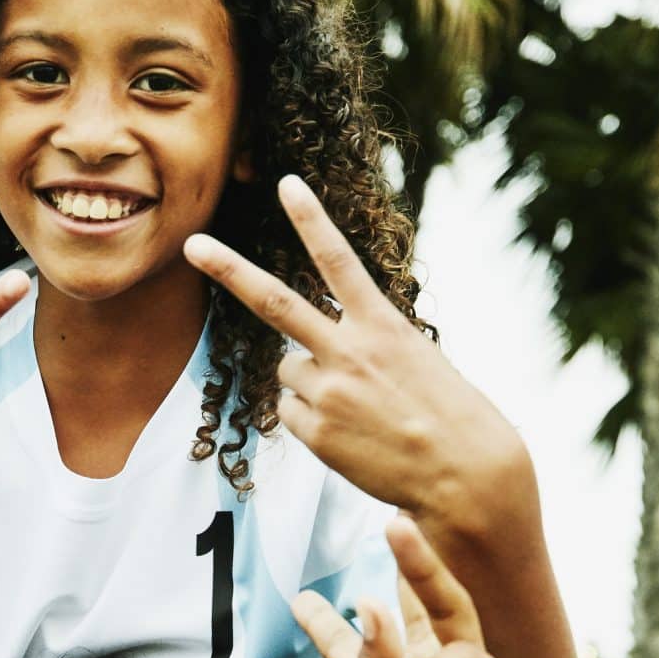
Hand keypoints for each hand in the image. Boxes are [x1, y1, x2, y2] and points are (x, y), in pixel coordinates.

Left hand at [184, 177, 532, 519]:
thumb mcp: (416, 358)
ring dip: (306, 379)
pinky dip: (310, 420)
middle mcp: (350, 351)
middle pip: (275, 302)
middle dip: (228, 270)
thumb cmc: (449, 414)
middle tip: (192, 245)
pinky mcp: (316, 433)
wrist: (465, 473)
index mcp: (383, 324)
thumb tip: (308, 357)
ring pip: (286, 369)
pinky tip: (348, 435)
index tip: (287, 184)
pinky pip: (290, 414)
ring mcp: (329, 393)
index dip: (311, 220)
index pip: (339, 260)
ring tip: (354, 405)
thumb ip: (365, 343)